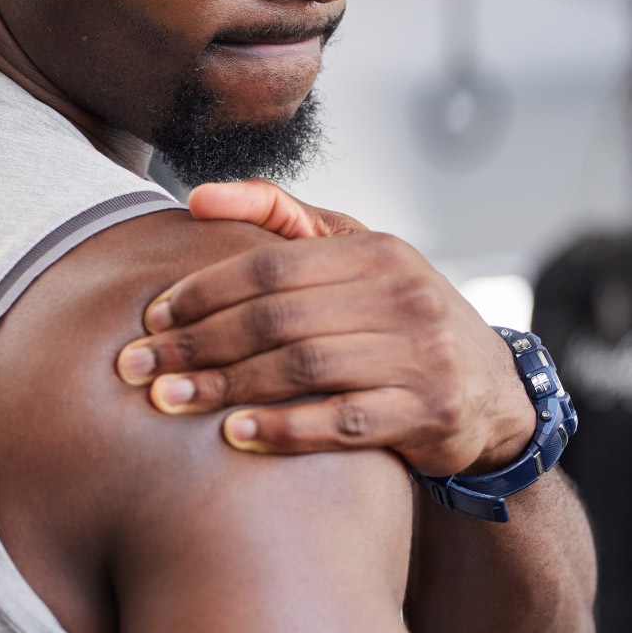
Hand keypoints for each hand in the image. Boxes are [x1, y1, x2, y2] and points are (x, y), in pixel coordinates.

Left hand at [117, 180, 534, 475]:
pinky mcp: (429, 413)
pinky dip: (287, 429)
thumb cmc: (395, 314)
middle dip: (199, 343)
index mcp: (374, 252)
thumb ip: (277, 217)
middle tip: (140, 367)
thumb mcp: (353, 253)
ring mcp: (420, 356)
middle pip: (277, 318)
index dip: (204, 290)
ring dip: (227, 386)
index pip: (270, 264)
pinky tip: (235, 436)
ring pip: (304, 368)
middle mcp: (402, 296)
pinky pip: (345, 422)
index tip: (153, 317)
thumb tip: (196, 195)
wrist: (491, 389)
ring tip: (168, 401)